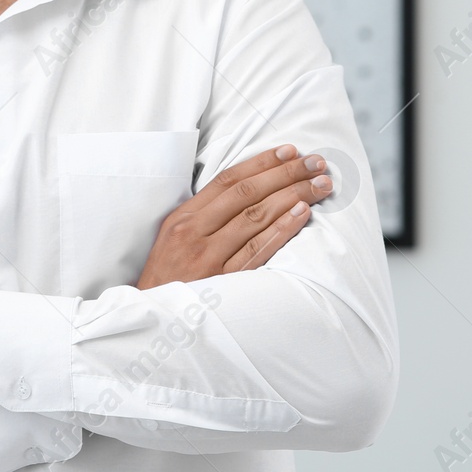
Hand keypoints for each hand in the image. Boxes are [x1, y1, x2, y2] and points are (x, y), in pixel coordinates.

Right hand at [134, 144, 332, 289]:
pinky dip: (281, 230)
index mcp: (184, 217)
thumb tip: (247, 193)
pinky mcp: (222, 282)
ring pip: (255, 217)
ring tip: (319, 185)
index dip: (262, 163)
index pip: (229, 180)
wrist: (151, 320)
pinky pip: (257, 251)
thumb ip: (204, 216)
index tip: (291, 152)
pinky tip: (302, 215)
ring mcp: (208, 257)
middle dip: (285, 174)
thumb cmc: (167, 278)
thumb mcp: (174, 239)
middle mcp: (194, 232)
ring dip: (292, 197)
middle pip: (247, 194)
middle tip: (316, 163)